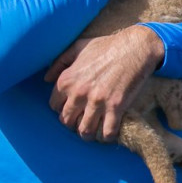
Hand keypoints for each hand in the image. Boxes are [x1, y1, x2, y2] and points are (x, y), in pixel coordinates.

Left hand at [45, 25, 163, 140]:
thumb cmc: (107, 46)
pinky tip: (108, 133)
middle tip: (81, 120)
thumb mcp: (78, 47)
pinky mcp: (116, 107)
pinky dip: (106, 137)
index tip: (71, 109)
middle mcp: (79, 93)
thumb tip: (46, 79)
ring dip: (87, 134)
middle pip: (67, 121)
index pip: (54, 106)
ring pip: (84, 130)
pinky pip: (107, 132)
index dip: (62, 108)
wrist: (135, 48)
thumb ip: (59, 63)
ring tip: (92, 131)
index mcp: (67, 80)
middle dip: (73, 123)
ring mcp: (97, 102)